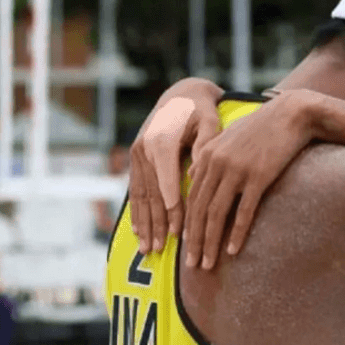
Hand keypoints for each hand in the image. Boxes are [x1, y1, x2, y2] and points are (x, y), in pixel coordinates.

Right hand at [128, 79, 221, 253]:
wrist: (181, 94)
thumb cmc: (203, 110)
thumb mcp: (210, 122)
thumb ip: (205, 145)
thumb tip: (197, 173)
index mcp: (162, 141)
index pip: (167, 183)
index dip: (172, 209)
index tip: (179, 232)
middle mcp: (144, 149)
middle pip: (151, 194)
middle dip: (155, 224)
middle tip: (159, 250)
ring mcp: (136, 154)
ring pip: (139, 195)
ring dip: (143, 223)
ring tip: (147, 248)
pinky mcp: (135, 158)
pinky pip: (135, 189)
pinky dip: (137, 211)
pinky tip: (138, 230)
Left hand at [184, 89, 318, 269]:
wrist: (293, 114)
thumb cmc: (263, 125)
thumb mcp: (230, 135)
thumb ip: (208, 152)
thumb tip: (192, 171)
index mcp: (208, 154)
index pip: (191, 196)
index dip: (187, 224)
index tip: (186, 245)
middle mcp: (217, 163)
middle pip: (200, 209)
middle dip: (194, 240)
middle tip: (191, 265)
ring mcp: (237, 170)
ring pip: (217, 214)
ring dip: (210, 243)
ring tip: (207, 264)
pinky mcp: (258, 176)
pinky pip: (243, 211)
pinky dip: (236, 233)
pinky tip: (232, 250)